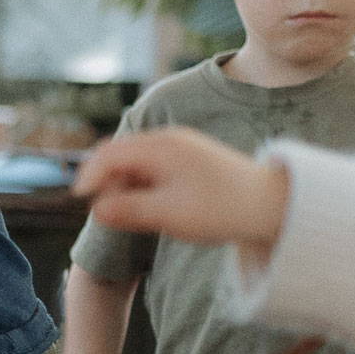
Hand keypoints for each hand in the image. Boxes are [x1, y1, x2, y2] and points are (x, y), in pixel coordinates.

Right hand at [74, 128, 287, 255]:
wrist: (273, 204)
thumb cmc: (220, 209)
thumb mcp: (168, 214)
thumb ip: (127, 211)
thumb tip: (95, 210)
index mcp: (160, 147)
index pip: (109, 153)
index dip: (89, 175)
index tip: (81, 200)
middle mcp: (169, 139)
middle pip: (120, 153)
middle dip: (108, 179)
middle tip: (111, 210)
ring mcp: (182, 146)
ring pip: (137, 159)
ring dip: (127, 182)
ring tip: (137, 211)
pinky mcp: (192, 157)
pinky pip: (155, 164)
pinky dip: (145, 181)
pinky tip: (156, 203)